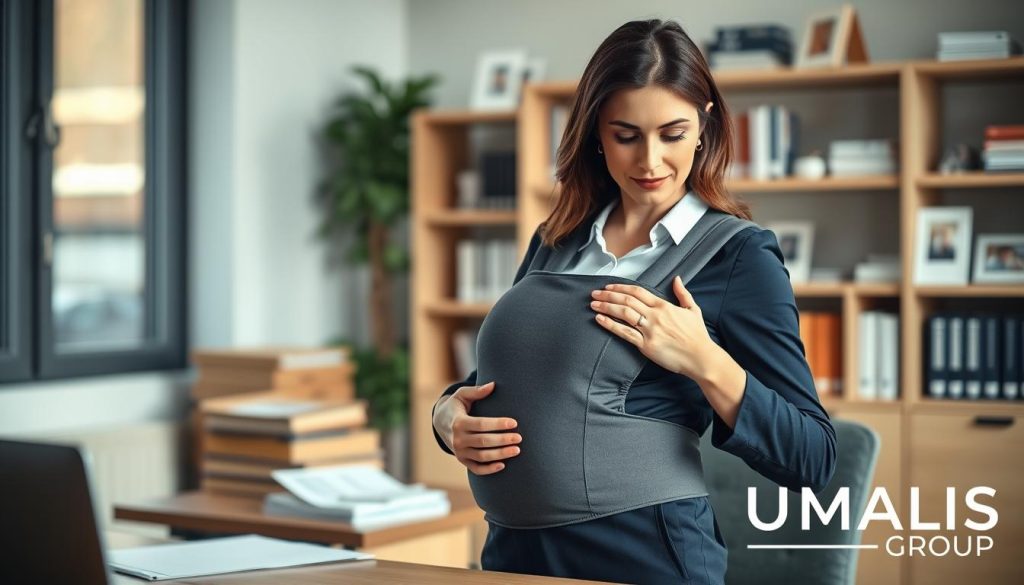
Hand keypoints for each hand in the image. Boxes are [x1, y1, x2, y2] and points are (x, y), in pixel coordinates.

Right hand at [432, 381, 521, 475]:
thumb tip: (493, 384)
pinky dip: (489, 469)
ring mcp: (459, 451)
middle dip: (503, 440)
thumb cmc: (456, 406)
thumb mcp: (462, 395)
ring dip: (500, 455)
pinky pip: (476, 468)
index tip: (514, 423)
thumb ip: (477, 391)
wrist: (440, 422)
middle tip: (519, 438)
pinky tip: (503, 465)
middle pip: (483, 442)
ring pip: (482, 456)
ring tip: (517, 450)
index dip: (498, 424)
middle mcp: (457, 439)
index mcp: (458, 422)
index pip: (481, 424)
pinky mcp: (462, 460)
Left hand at [590, 276, 716, 380]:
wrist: (701, 357)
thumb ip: (683, 293)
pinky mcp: (646, 346)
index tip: (608, 287)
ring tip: (593, 304)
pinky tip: (599, 320)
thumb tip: (677, 278)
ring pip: (624, 314)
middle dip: (608, 295)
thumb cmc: (697, 336)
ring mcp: (650, 330)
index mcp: (664, 306)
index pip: (638, 292)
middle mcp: (655, 316)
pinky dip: (611, 325)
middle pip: (627, 301)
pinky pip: (625, 333)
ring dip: (606, 307)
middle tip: (595, 293)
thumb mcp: (693, 309)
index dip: (620, 288)